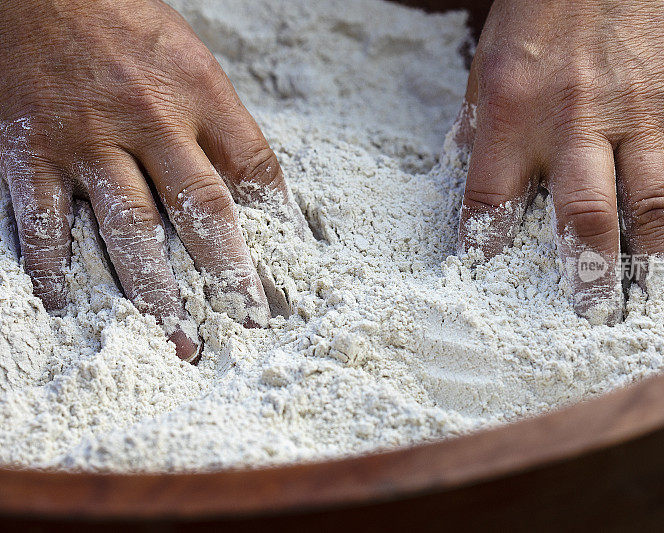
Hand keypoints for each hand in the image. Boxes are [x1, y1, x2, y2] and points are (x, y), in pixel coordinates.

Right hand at [0, 0, 296, 359]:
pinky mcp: (27, 151)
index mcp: (198, 93)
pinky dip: (56, 270)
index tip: (289, 276)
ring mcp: (84, 138)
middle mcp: (146, 117)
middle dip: (223, 275)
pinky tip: (71, 307)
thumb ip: (223, 131)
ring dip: (152, 293)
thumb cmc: (128, 29)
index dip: (278, 229)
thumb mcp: (195, 66)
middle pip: (198, 210)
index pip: (254, 170)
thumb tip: (261, 203)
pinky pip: (44, 222)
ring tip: (174, 341)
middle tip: (241, 325)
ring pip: (126, 229)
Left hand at [454, 0, 663, 322]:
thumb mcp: (491, 63)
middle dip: (589, 275)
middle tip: (597, 319)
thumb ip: (480, 124)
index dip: (485, 246)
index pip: (490, 200)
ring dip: (662, 263)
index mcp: (513, 115)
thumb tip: (464, 170)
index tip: (487, 279)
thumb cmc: (543, 8)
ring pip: (652, 205)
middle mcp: (574, 122)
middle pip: (581, 218)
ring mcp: (639, 114)